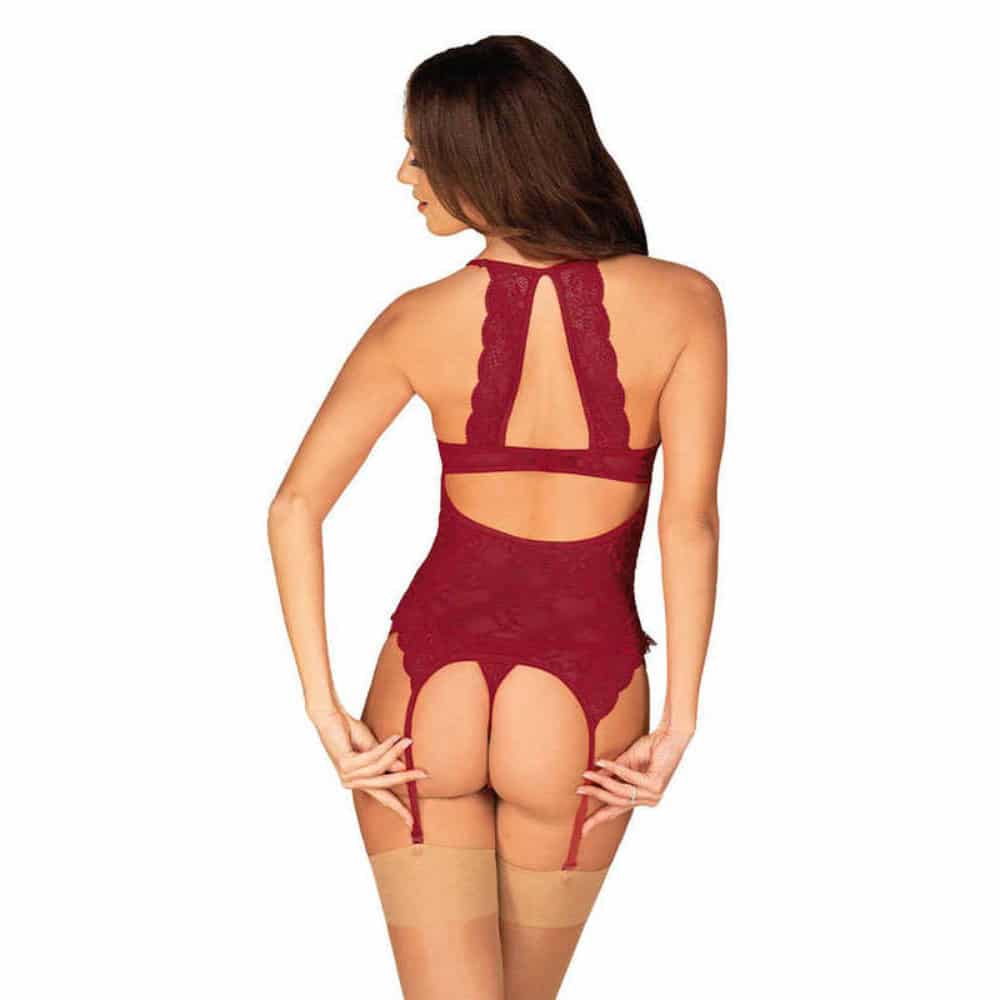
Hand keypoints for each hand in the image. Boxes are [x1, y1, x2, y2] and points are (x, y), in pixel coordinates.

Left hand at [309, 709, 428, 829]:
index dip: (397, 809)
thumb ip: (386, 760)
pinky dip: (386, 746)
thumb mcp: (372, 748)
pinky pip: (372, 757)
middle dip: (405, 779)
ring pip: (379, 769)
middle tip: (424, 774)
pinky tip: (395, 737)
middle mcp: (351, 782)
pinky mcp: (345, 764)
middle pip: (384, 785)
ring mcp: (347, 774)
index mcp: (358, 781)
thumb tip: (404, 768)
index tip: (412, 822)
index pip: (382, 798)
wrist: (329, 717)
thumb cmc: (349, 731)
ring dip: (396, 754)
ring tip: (408, 741)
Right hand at [577, 727, 693, 837]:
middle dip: (596, 797)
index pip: (617, 811)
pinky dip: (614, 769)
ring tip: (587, 774)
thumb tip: (591, 778)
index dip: (599, 819)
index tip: (583, 830)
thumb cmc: (651, 747)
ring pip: (621, 792)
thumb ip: (612, 773)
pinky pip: (628, 778)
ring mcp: (653, 794)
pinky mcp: (655, 784)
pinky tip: (601, 762)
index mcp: (642, 797)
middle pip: (616, 804)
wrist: (671, 735)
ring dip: (601, 782)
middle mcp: (649, 799)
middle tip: (578, 792)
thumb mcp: (626, 762)